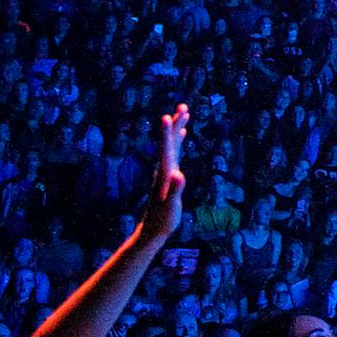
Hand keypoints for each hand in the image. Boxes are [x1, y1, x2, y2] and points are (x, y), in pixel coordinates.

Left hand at [144, 103, 190, 236]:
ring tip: (184, 114)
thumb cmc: (163, 219)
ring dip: (177, 129)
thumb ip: (174, 190)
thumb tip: (178, 174)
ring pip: (172, 144)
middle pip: (169, 142)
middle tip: (183, 106)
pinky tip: (182, 136)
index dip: (167, 133)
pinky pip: (175, 153)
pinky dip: (178, 141)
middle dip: (175, 124)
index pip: (166, 149)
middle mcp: (164, 169)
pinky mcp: (169, 176)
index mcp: (164, 173)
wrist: (153, 230)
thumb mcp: (170, 206)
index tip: (167, 116)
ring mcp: (166, 171)